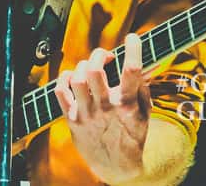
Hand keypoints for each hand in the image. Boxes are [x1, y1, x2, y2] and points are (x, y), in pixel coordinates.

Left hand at [54, 33, 151, 183]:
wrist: (116, 167)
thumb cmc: (132, 137)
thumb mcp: (145, 114)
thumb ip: (142, 89)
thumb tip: (140, 64)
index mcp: (127, 105)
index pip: (132, 71)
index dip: (133, 49)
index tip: (133, 38)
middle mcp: (106, 107)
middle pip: (95, 70)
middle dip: (100, 54)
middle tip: (105, 56)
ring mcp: (87, 113)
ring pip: (77, 78)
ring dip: (84, 65)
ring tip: (91, 68)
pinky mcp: (72, 119)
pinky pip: (60, 91)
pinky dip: (64, 78)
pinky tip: (73, 76)